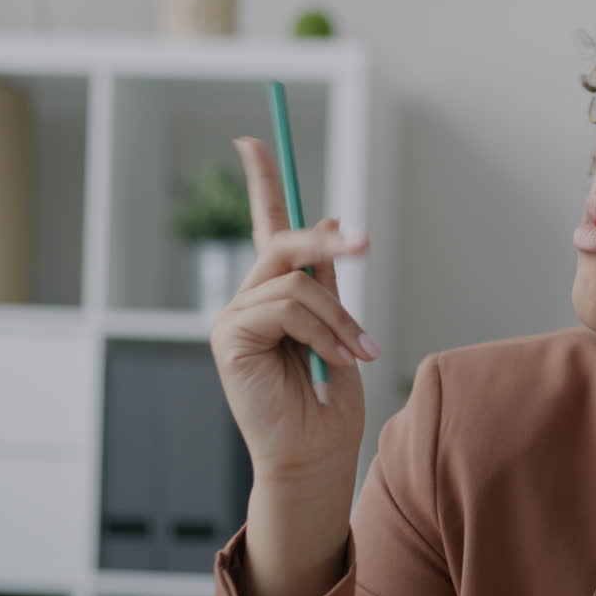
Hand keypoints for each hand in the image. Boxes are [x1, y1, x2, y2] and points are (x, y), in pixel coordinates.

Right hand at [210, 136, 377, 485]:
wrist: (317, 453)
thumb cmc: (330, 399)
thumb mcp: (339, 327)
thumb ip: (328, 280)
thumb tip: (333, 220)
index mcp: (276, 295)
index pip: (264, 228)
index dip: (260, 183)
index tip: (252, 142)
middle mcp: (249, 299)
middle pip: (285, 243)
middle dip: (328, 242)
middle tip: (366, 243)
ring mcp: (234, 317)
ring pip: (295, 280)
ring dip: (337, 315)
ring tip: (354, 351)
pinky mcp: (229, 337)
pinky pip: (285, 307)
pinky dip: (320, 331)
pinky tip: (329, 361)